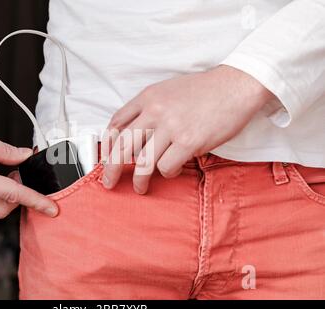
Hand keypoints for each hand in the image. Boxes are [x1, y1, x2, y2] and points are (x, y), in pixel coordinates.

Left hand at [101, 65, 273, 193]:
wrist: (236, 85)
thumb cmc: (205, 90)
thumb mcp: (169, 89)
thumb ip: (149, 108)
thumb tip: (134, 133)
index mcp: (148, 97)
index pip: (117, 123)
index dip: (108, 144)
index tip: (106, 157)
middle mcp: (155, 111)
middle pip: (123, 146)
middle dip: (110, 168)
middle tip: (108, 181)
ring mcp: (171, 127)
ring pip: (142, 162)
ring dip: (138, 179)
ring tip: (139, 187)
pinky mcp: (189, 142)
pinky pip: (167, 167)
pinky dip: (168, 172)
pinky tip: (174, 168)